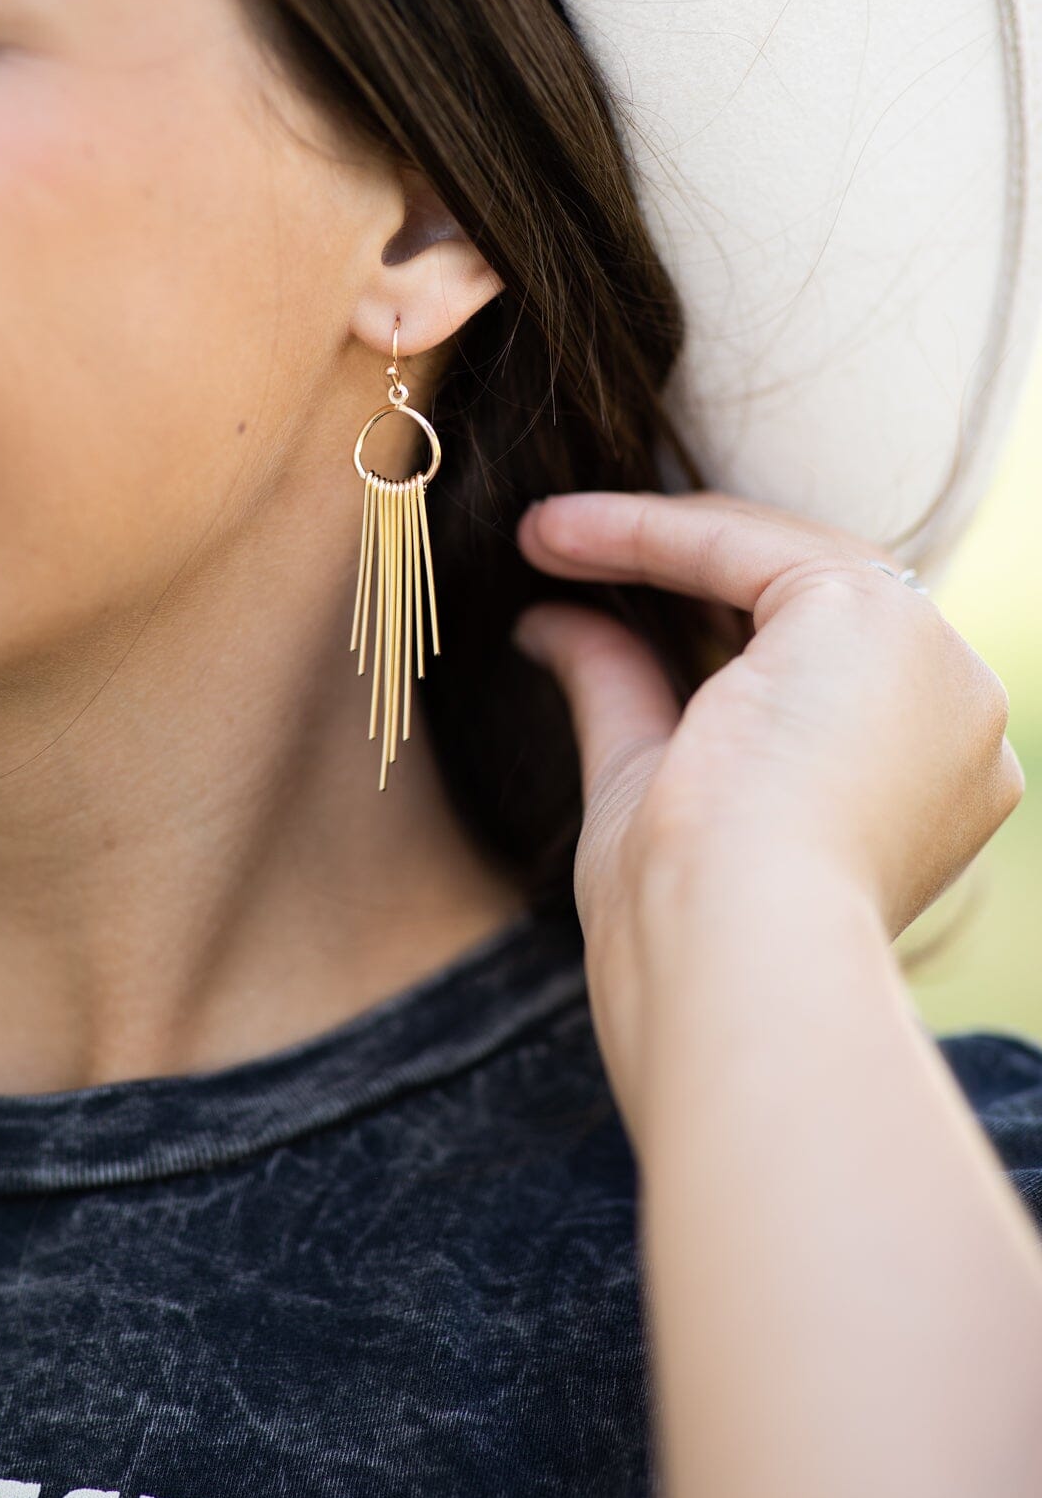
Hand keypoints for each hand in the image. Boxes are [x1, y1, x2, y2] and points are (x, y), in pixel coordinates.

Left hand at [512, 489, 1024, 965]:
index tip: (576, 601)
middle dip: (675, 566)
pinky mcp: (881, 622)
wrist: (732, 962)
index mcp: (922, 782)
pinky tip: (558, 537)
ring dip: (653, 538)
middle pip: (808, 599)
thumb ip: (621, 691)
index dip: (691, 621)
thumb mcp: (646, 784)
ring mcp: (935, 665)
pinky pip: (748, 546)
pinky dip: (650, 534)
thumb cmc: (688, 922)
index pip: (809, 661)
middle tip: (557, 549)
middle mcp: (955, 717)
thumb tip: (549, 624)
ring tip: (543, 538)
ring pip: (784, 559)